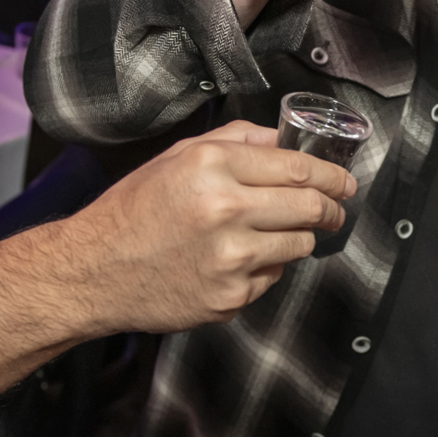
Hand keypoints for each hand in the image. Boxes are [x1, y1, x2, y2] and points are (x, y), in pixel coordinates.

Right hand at [64, 121, 357, 335]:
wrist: (95, 270)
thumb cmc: (132, 212)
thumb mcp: (176, 157)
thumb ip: (233, 141)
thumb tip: (280, 139)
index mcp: (211, 166)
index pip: (296, 168)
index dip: (330, 175)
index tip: (342, 181)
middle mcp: (224, 209)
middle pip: (309, 206)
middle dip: (331, 208)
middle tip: (334, 209)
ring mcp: (230, 258)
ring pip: (299, 245)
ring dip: (298, 238)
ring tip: (274, 233)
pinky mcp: (229, 297)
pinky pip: (271, 278)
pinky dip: (264, 268)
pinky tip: (234, 260)